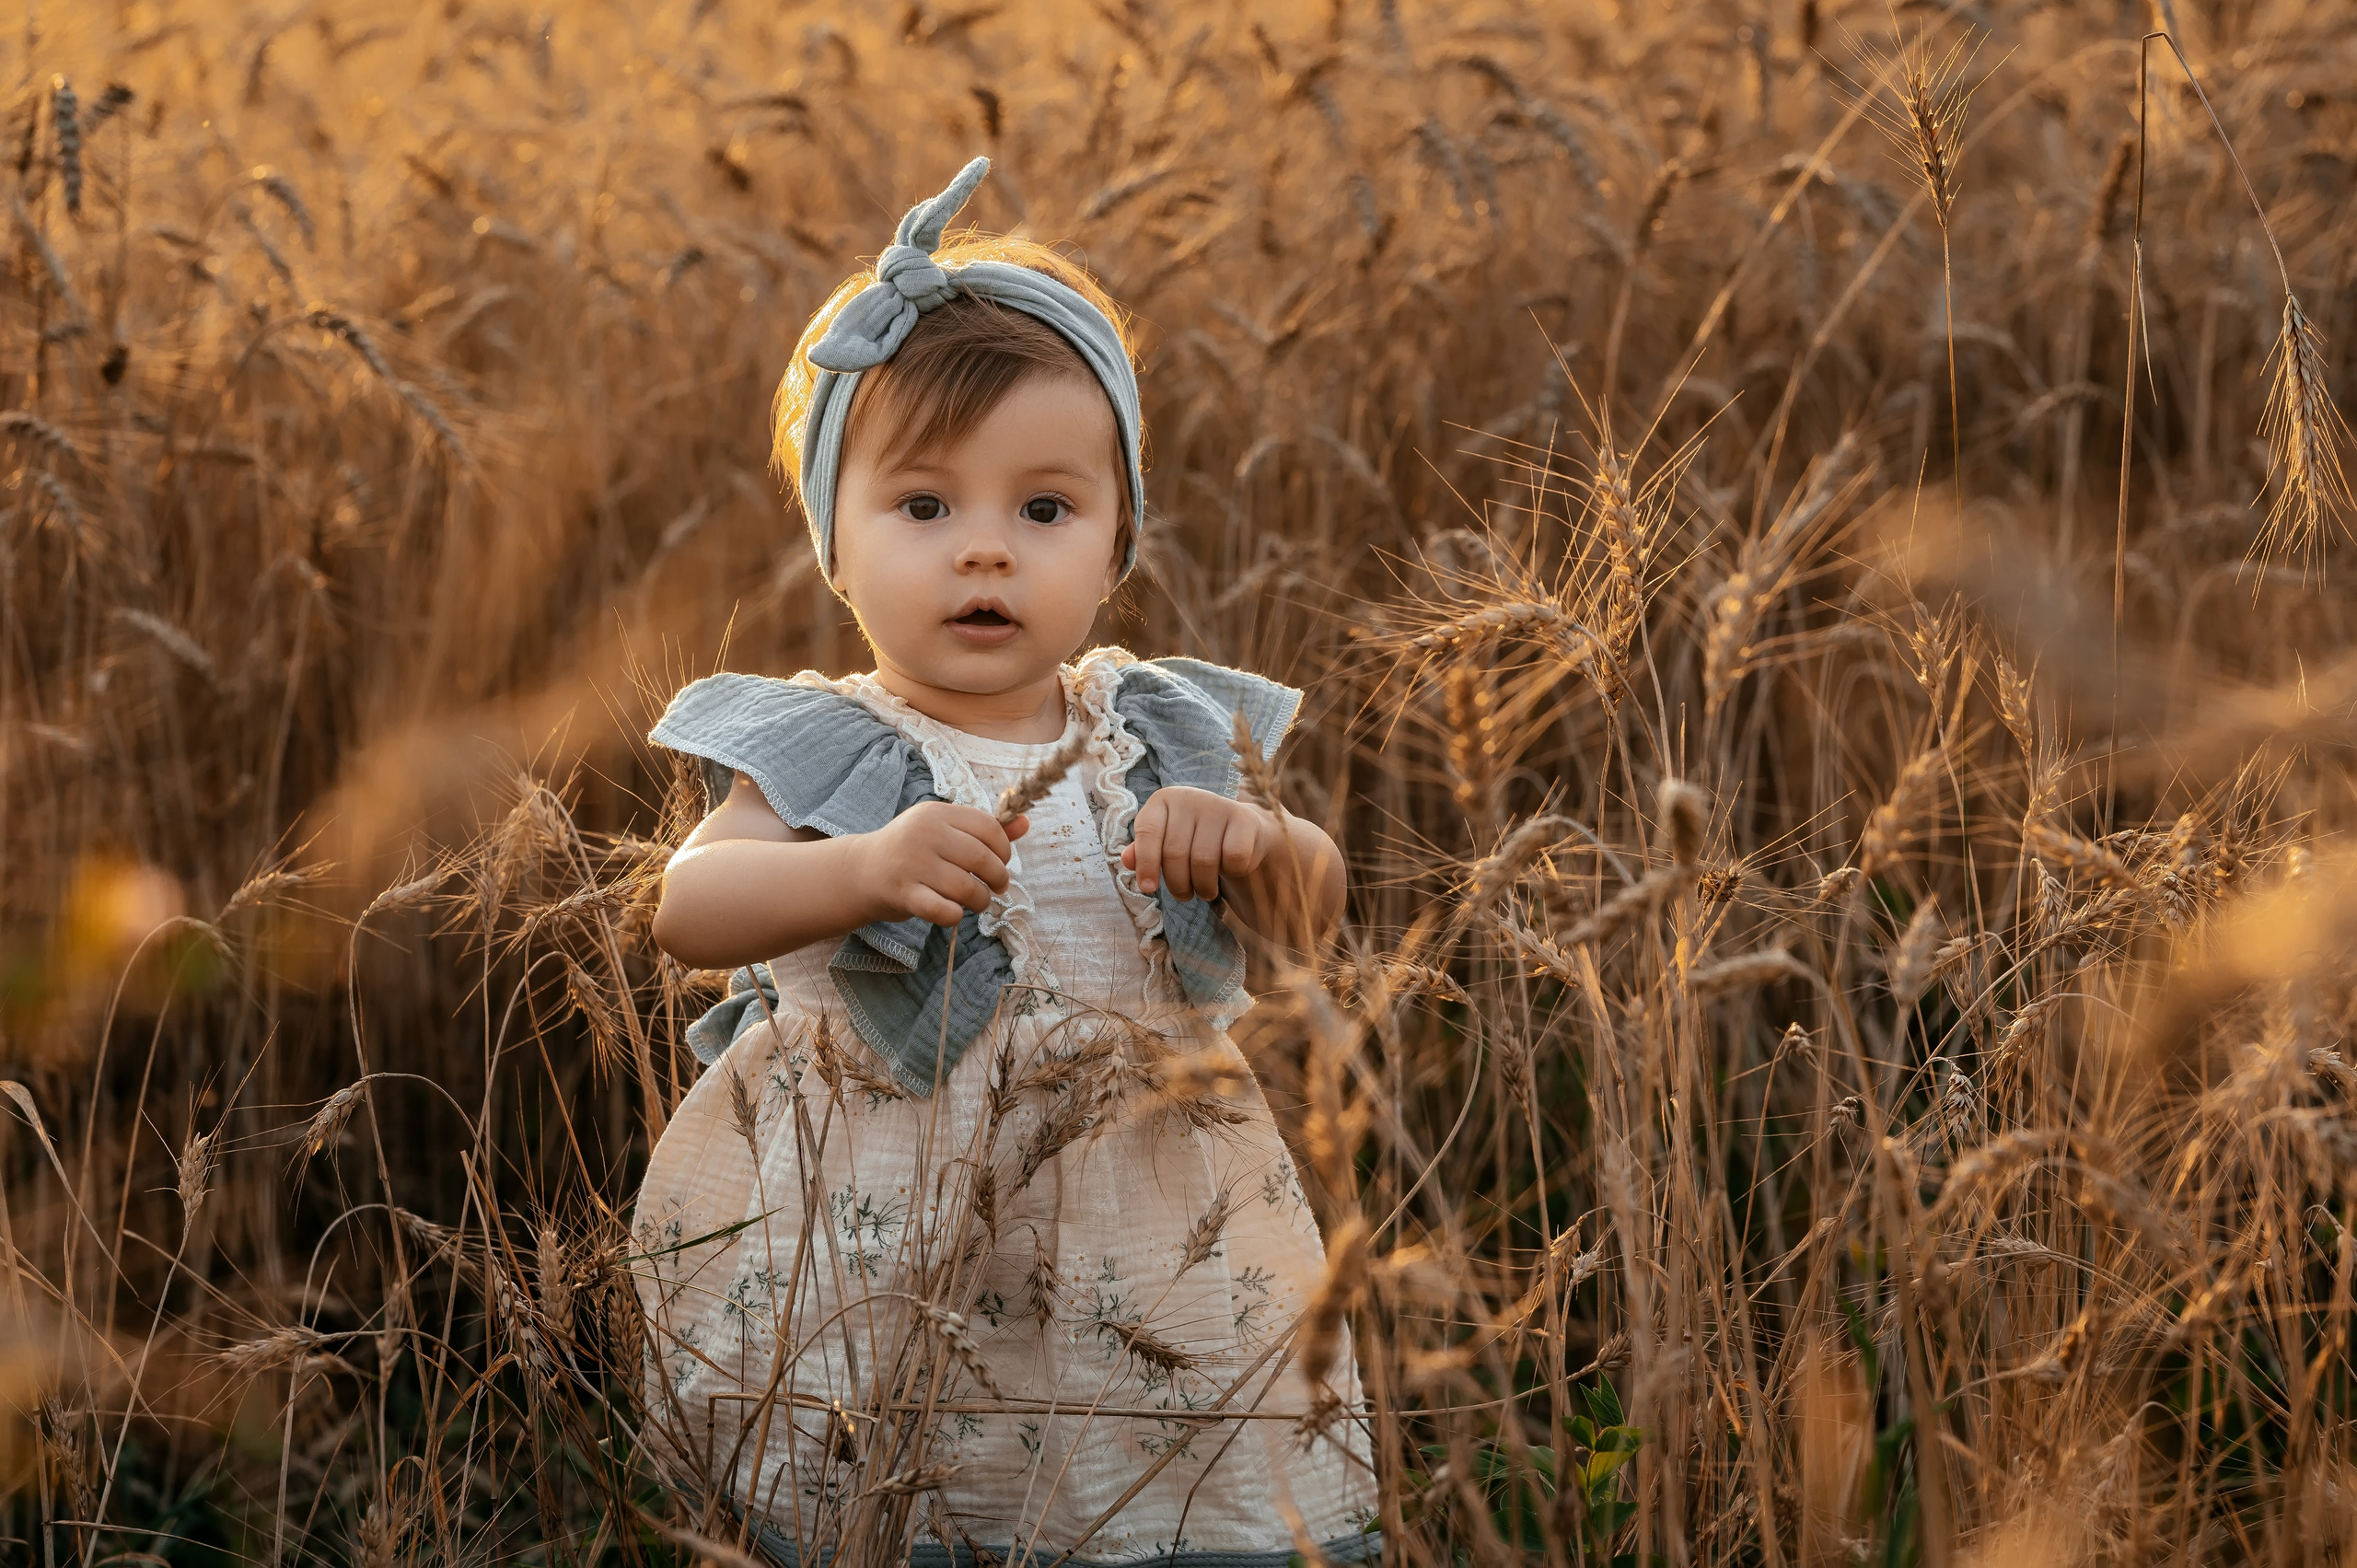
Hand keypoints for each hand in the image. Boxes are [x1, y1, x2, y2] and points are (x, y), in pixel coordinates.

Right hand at [854, 802, 1028, 926]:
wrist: (861, 870)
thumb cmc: (912, 850)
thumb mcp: (944, 831)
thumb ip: (984, 829)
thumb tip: (1026, 822)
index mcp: (937, 813)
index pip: (988, 828)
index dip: (1004, 850)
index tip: (1001, 863)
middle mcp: (925, 834)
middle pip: (982, 859)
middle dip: (998, 879)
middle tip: (996, 887)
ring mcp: (912, 864)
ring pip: (967, 888)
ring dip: (980, 901)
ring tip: (977, 901)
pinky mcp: (903, 893)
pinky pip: (943, 910)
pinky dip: (955, 915)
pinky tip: (954, 912)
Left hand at [1122, 785, 1280, 900]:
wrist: (1241, 832)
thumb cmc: (1194, 840)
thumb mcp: (1165, 843)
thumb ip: (1143, 851)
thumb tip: (1126, 860)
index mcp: (1164, 800)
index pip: (1148, 832)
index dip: (1146, 864)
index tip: (1148, 889)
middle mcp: (1189, 797)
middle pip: (1175, 853)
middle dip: (1178, 884)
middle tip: (1184, 895)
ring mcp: (1218, 805)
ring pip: (1204, 860)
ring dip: (1204, 887)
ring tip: (1205, 891)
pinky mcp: (1244, 819)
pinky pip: (1233, 859)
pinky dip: (1231, 874)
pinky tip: (1230, 870)